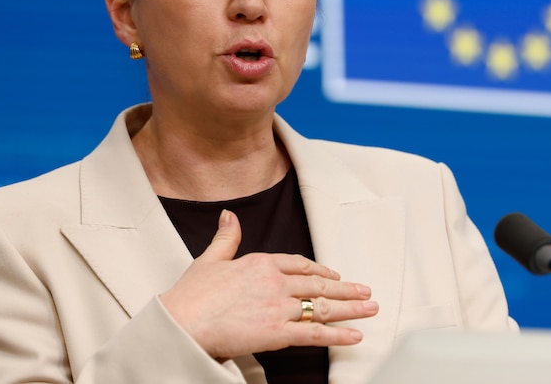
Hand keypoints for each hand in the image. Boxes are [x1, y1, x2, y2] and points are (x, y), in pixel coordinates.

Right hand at [160, 210, 378, 359]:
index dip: (320, 270)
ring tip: (370, 308)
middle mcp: (275, 282)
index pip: (300, 264)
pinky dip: (338, 335)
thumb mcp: (209, 259)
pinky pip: (314, 333)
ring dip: (351, 308)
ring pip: (323, 306)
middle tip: (366, 291)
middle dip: (346, 289)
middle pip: (319, 284)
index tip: (334, 275)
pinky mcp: (277, 332)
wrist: (180, 323)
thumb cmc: (190, 296)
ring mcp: (278, 307)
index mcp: (261, 262)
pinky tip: (355, 335)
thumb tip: (230, 215)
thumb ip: (226, 238)